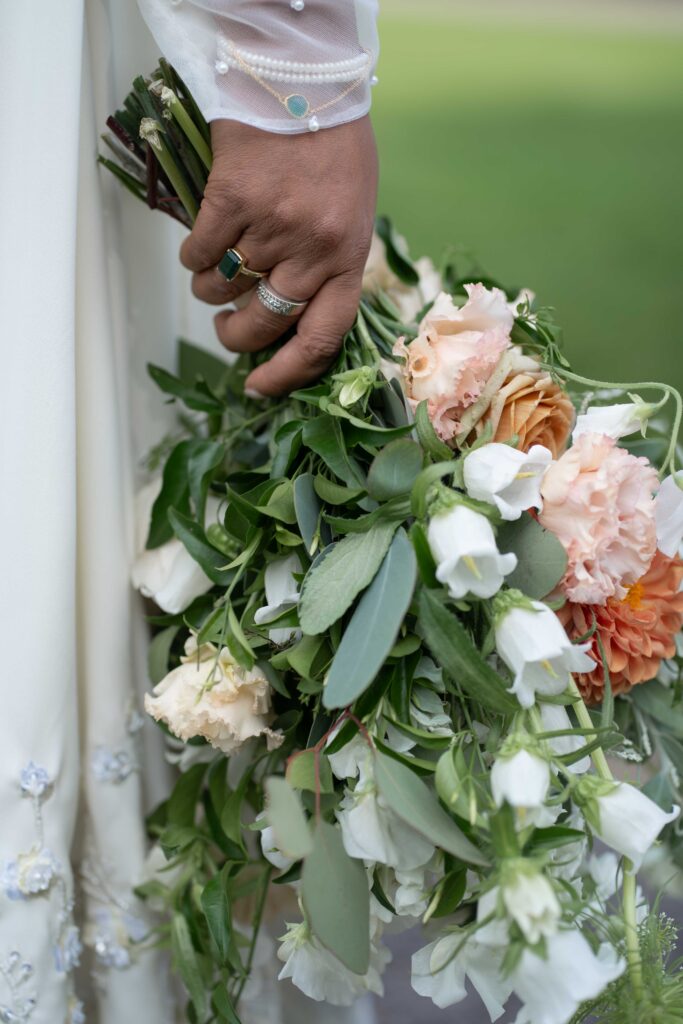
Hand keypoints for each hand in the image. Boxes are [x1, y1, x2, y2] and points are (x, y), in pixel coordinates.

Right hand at [181, 117, 377, 395]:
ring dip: (209, 293)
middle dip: (235, 338)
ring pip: (222, 291)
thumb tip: (292, 320)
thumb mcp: (352, 215)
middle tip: (226, 332)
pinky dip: (192, 258)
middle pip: (263, 324)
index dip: (287, 374)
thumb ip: (330, 267)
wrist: (307, 84)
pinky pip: (199, 254)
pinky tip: (199, 245)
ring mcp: (272, 226)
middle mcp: (313, 251)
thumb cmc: (334, 152)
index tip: (258, 387)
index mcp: (348, 260)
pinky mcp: (232, 201)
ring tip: (214, 276)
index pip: (322, 338)